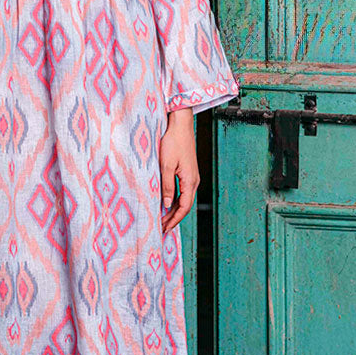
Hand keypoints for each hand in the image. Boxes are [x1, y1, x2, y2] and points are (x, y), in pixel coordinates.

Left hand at [159, 108, 198, 234]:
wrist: (180, 125)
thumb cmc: (173, 142)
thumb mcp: (166, 166)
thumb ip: (167, 186)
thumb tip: (167, 205)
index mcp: (190, 181)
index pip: (183, 207)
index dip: (174, 220)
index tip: (164, 229)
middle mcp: (194, 181)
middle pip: (184, 206)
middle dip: (173, 218)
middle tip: (161, 229)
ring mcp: (191, 176)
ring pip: (183, 199)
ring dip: (173, 210)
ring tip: (162, 220)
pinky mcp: (187, 172)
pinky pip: (182, 191)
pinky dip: (174, 200)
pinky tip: (166, 203)